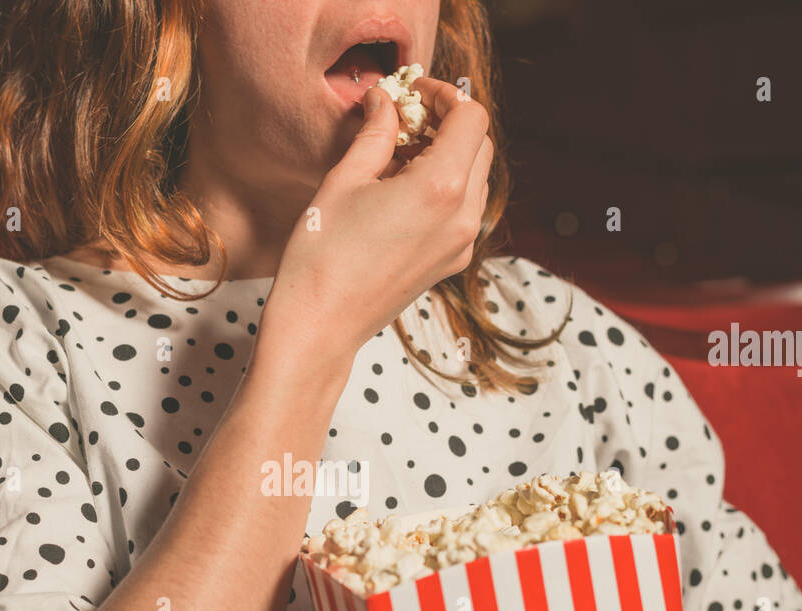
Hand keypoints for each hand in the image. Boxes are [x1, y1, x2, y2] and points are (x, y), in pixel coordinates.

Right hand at [266, 77, 493, 354]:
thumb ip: (375, 133)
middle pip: (480, 145)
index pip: (471, 118)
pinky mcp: (451, 262)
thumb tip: (384, 101)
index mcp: (441, 188)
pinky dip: (444, 187)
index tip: (412, 93)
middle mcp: (463, 216)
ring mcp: (462, 243)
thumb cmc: (323, 256)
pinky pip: (463, 209)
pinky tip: (401, 190)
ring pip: (475, 177)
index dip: (443, 95)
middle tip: (404, 119)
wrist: (321, 325)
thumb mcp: (345, 180)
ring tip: (398, 156)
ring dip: (447, 155)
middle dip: (448, 123)